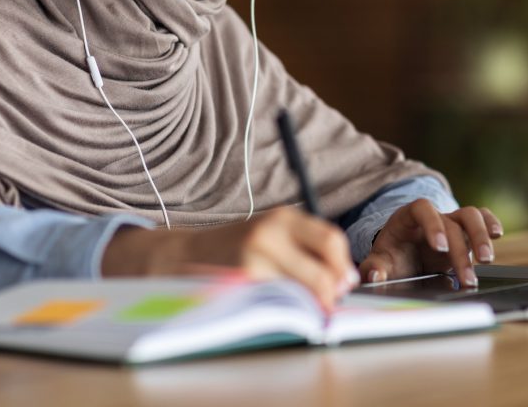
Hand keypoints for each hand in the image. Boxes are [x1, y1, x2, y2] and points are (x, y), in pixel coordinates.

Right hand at [101, 206, 358, 309]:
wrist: (182, 256)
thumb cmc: (234, 248)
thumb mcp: (270, 234)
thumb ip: (305, 248)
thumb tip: (344, 278)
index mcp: (283, 217)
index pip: (331, 240)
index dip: (343, 266)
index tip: (345, 283)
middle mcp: (270, 233)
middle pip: (322, 270)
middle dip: (332, 292)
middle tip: (330, 304)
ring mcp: (254, 258)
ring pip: (302, 291)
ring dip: (310, 305)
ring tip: (305, 308)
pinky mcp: (241, 283)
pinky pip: (278, 302)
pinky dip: (287, 310)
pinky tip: (282, 310)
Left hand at [359, 199, 502, 287]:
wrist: (403, 255)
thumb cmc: (392, 257)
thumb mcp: (380, 261)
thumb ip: (374, 267)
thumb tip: (374, 274)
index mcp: (408, 217)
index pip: (422, 208)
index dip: (432, 224)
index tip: (439, 247)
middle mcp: (433, 217)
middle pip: (452, 220)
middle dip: (461, 249)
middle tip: (467, 276)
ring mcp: (451, 222)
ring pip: (471, 216)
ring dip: (481, 236)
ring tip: (486, 260)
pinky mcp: (465, 232)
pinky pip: (481, 218)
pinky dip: (491, 223)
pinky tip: (497, 235)